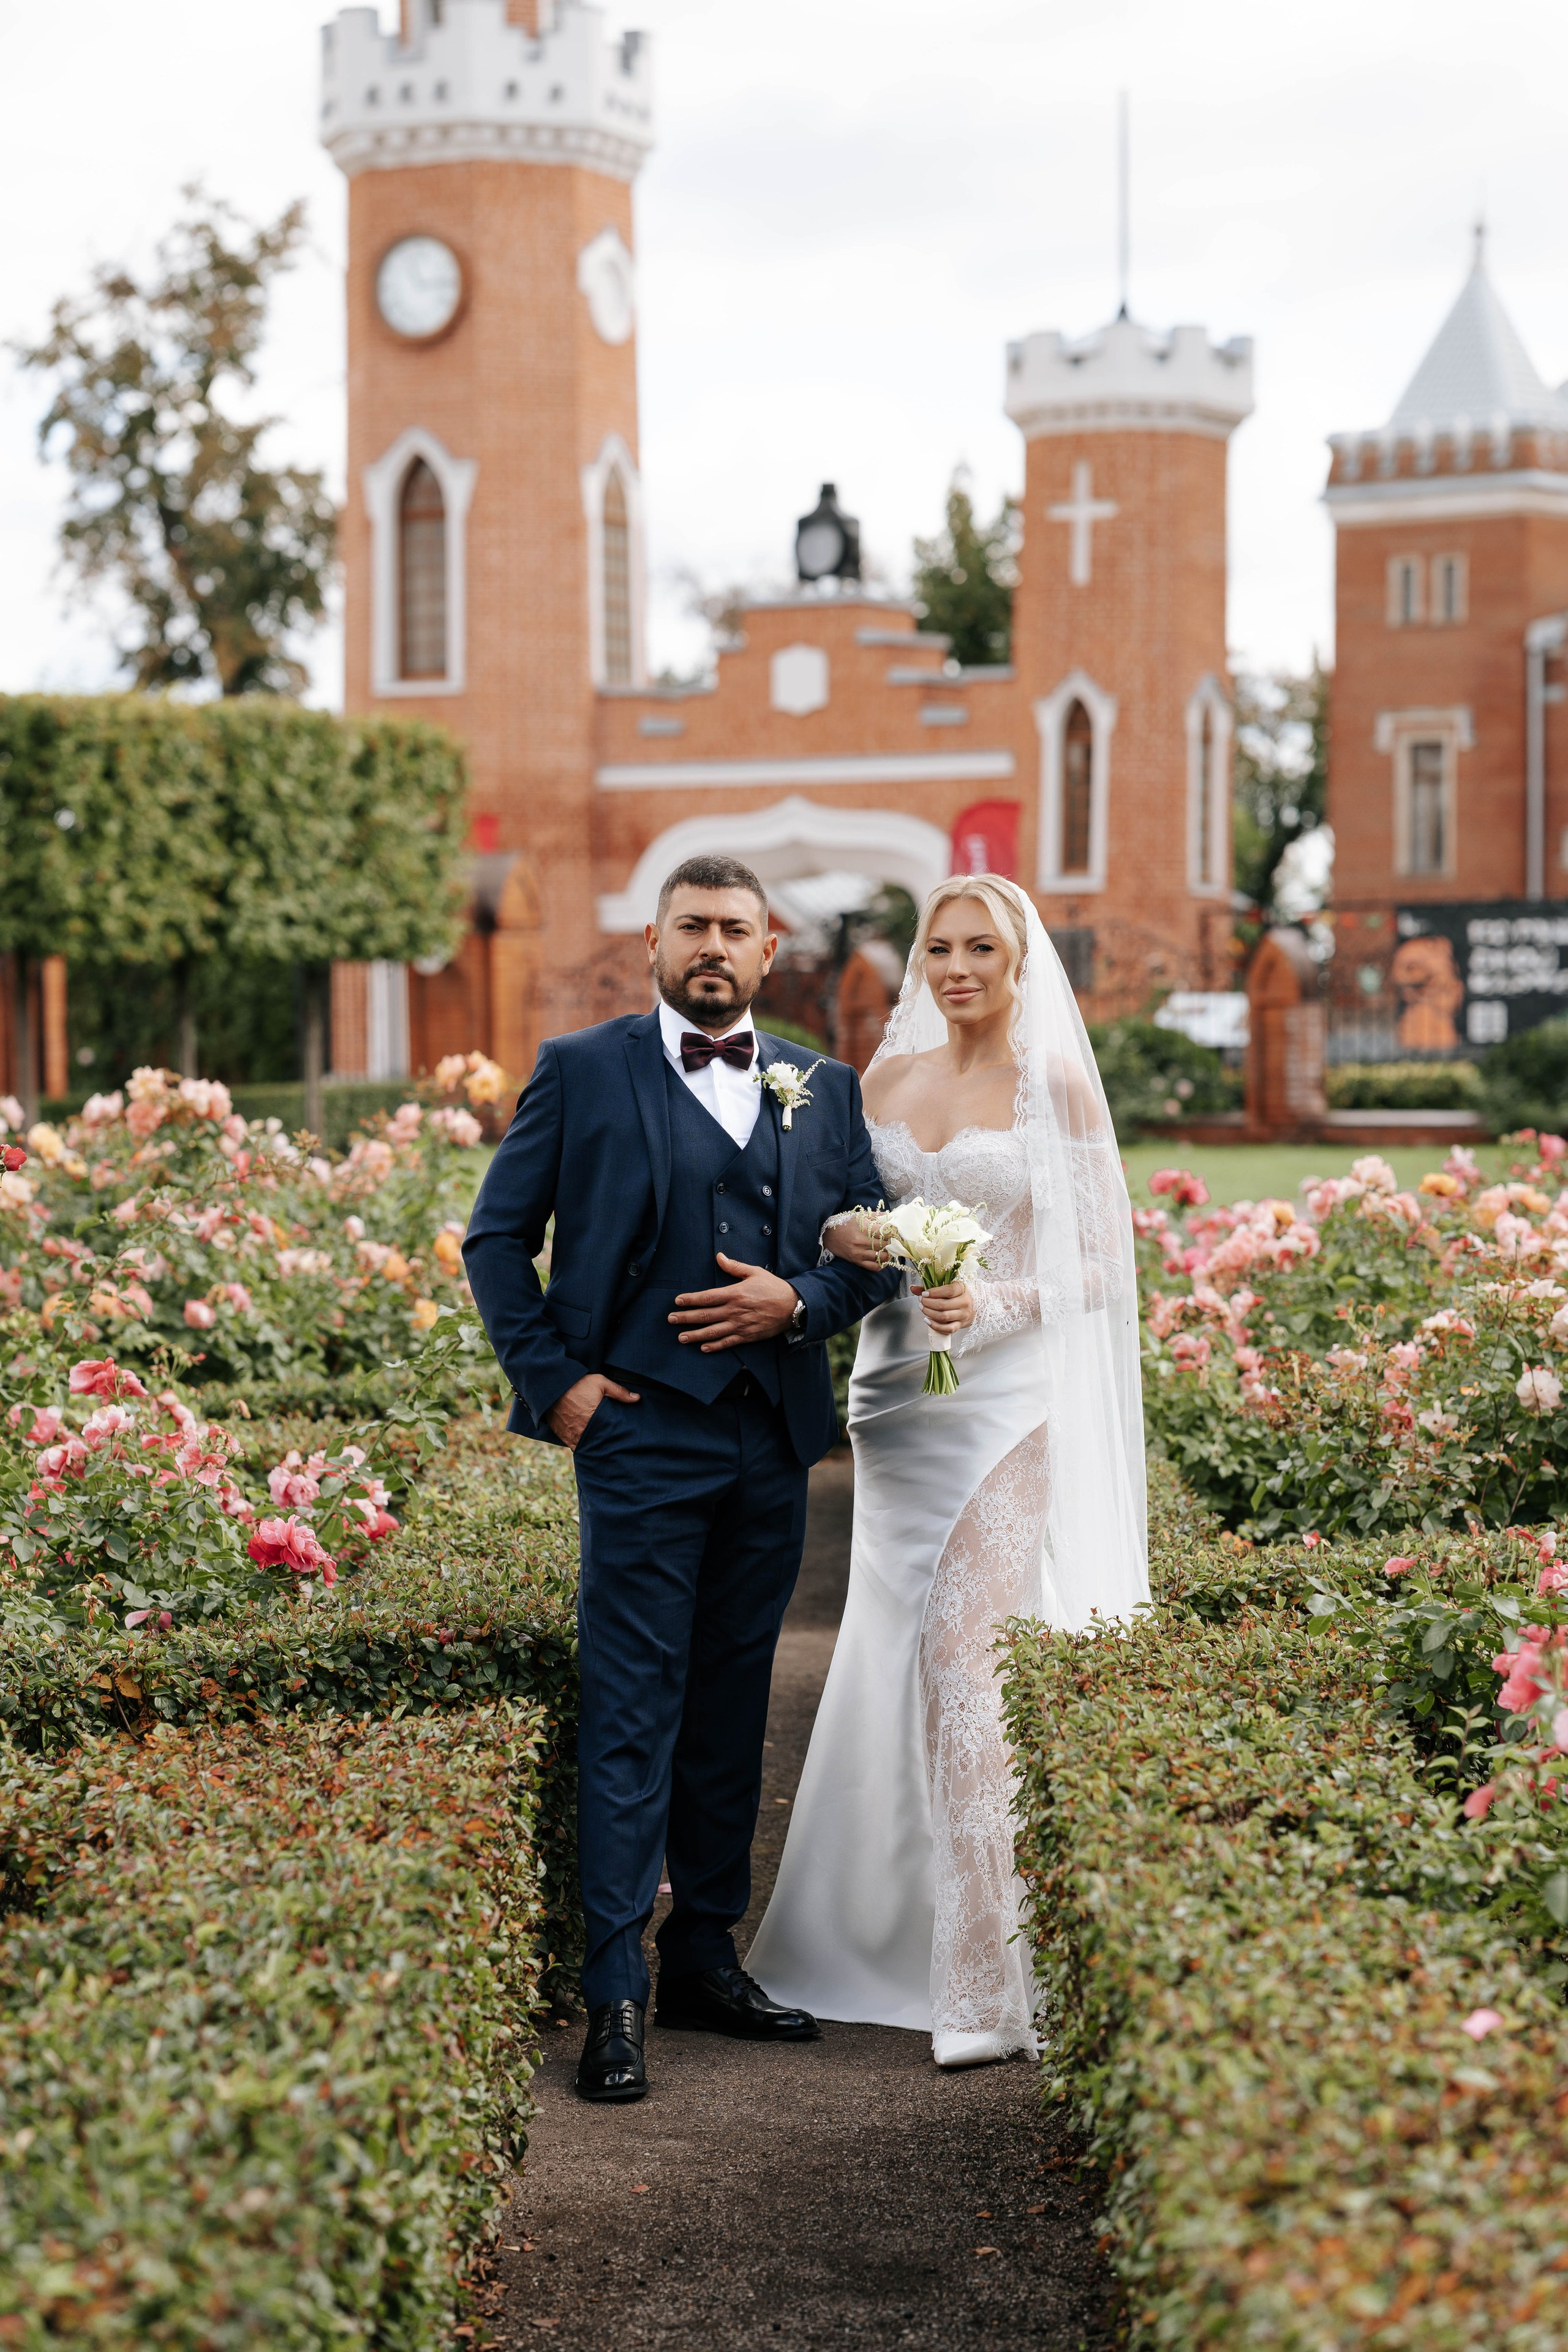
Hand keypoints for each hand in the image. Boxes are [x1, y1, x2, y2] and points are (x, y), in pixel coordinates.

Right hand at [547, 1372, 639, 1448]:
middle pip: (596, 1443)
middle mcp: (582, 1431)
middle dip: (602, 1442)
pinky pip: (572, 1444)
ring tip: (597, 1440)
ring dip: (590, 1443)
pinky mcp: (560, 1434)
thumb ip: (619, 1392)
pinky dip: (578, 1442)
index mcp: (594, 1420)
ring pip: (584, 1446)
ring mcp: (569, 1435)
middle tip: (608, 1439)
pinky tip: (583, 1437)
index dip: (613, 1437)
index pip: (608, 1436)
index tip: (618, 1436)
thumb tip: (638, 1398)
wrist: (551, 1386)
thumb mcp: (600, 1383)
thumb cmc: (577, 1384)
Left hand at [671, 1255, 799, 1351]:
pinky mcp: (747, 1336)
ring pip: (713, 1332)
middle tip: (671, 1319)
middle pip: (705, 1315)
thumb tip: (719, 1256)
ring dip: (695, 1335)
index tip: (677, 1301)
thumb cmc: (773, 1287)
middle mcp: (735, 1310)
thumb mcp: (754, 1272)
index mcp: (735, 1293)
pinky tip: (703, 1348)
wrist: (794, 1306)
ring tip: (681, 1337)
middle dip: (686, 1318)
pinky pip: (727, 1343)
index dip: (690, 1300)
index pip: (707, 1297)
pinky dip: (714, 1346)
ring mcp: (740, 1325)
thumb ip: (734, 1266)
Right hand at [824, 1211, 891, 1269]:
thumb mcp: (860, 1216)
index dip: (894, 1232)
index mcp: (864, 1229)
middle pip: (886, 1244)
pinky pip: (874, 1267)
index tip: (897, 1231)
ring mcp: (859, 1253)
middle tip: (896, 1240)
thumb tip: (892, 1217)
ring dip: (889, 1253)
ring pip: (882, 1257)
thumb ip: (877, 1216)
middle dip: (893, 1242)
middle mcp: (862, 1242)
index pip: (886, 1232)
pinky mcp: (857, 1261)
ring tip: (890, 1249)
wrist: (828, 1235)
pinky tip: (883, 1258)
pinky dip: (882, 1264)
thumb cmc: (845, 1224)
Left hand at [916, 1279, 975, 1335]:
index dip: (934, 1292)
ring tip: (923, 1309)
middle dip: (928, 1303)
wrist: (973, 1306)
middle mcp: (964, 1302)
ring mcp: (963, 1315)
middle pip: (943, 1304)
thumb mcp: (946, 1288)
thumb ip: (930, 1288)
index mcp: (962, 1289)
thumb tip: (913, 1288)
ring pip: (944, 1316)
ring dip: (929, 1313)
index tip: (924, 1293)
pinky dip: (936, 1326)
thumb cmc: (957, 1295)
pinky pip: (948, 1329)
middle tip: (921, 1301)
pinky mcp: (960, 1325)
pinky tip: (927, 1320)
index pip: (949, 1290)